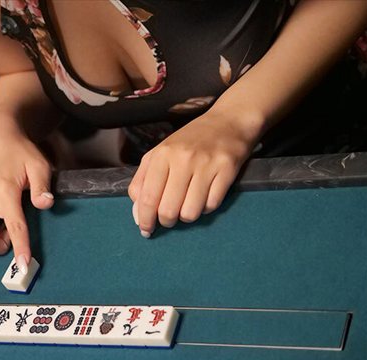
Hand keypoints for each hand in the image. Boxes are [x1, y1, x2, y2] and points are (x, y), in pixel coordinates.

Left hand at [128, 109, 257, 236]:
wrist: (228, 121)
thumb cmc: (189, 142)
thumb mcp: (159, 154)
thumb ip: (143, 181)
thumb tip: (138, 214)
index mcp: (162, 155)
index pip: (147, 197)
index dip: (145, 219)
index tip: (146, 230)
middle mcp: (183, 159)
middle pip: (168, 210)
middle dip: (166, 221)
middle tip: (169, 218)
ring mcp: (206, 165)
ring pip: (190, 213)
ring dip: (187, 216)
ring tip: (187, 205)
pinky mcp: (227, 170)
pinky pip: (212, 205)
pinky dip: (206, 208)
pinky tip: (204, 196)